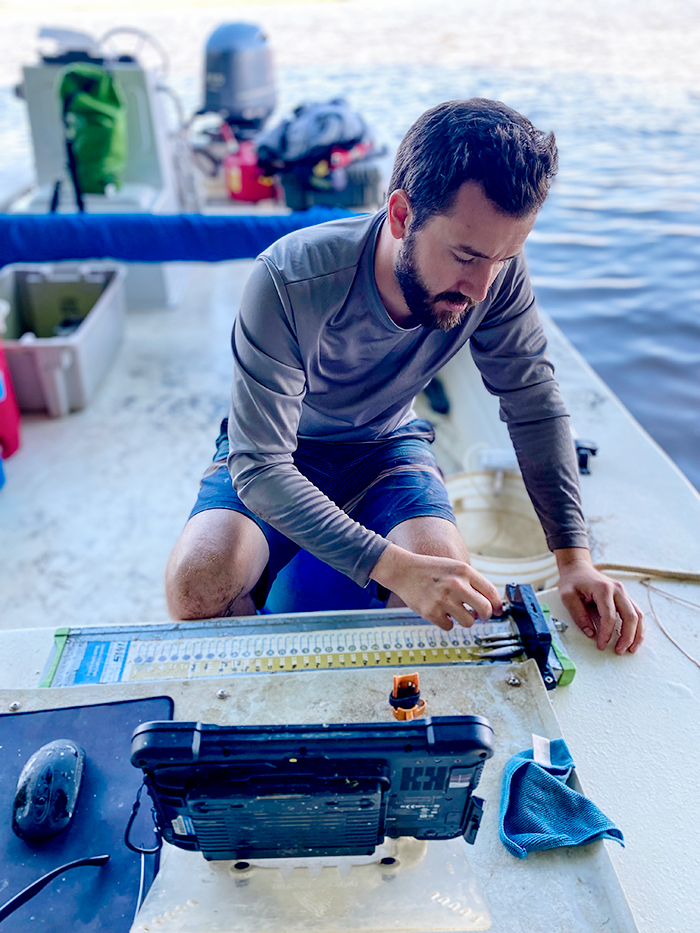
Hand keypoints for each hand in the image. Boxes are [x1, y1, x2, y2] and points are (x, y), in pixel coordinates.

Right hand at [370, 543, 501, 630]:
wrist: (403, 570)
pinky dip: (446, 622)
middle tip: (480, 616)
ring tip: (455, 611)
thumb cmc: (432, 570)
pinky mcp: (431, 612)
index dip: (497, 605)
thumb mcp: (454, 568)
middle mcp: (456, 585)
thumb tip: (492, 605)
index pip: (491, 592)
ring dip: (465, 620)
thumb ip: (472, 583)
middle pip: (485, 610)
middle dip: (485, 616)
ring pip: (469, 622)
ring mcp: (443, 599)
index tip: (497, 610)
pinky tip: (439, 612)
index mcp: (464, 571)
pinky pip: (449, 627)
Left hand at [555, 548, 643, 653]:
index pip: (610, 616)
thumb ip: (578, 615)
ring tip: (631, 649)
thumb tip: (591, 634)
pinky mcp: (625, 597)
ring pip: (638, 615)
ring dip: (637, 634)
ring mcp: (623, 592)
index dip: (607, 633)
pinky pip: (637, 612)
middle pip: (630, 616)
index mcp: (603, 589)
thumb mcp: (567, 596)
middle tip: (619, 651)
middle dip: (627, 637)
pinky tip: (634, 638)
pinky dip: (638, 627)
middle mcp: (618, 590)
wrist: (578, 568)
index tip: (601, 645)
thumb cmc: (572, 581)